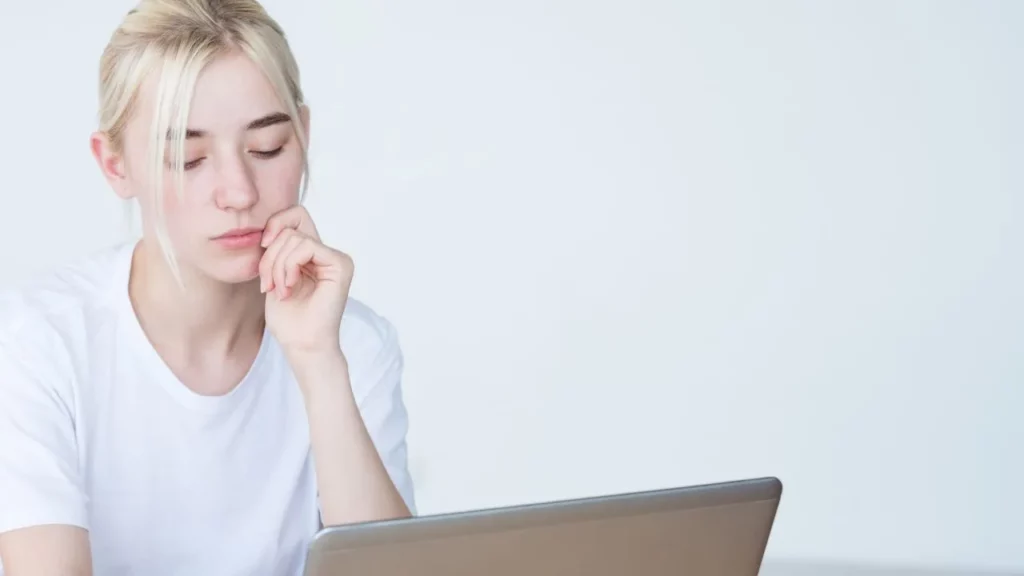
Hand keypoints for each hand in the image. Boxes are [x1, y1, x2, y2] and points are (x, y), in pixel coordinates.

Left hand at [259, 206, 352, 359]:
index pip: (294, 216)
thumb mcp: (273, 275)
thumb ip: (276, 249)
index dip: (275, 224)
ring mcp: (336, 258)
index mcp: (312, 254)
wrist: (302, 344)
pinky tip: (289, 288)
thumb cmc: (288, 318)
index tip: (262, 246)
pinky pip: (306, 247)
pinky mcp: (340, 264)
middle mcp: (327, 253)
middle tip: (267, 283)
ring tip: (279, 290)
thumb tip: (269, 229)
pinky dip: (289, 267)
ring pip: (294, 238)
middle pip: (291, 225)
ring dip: (277, 266)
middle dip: (270, 254)